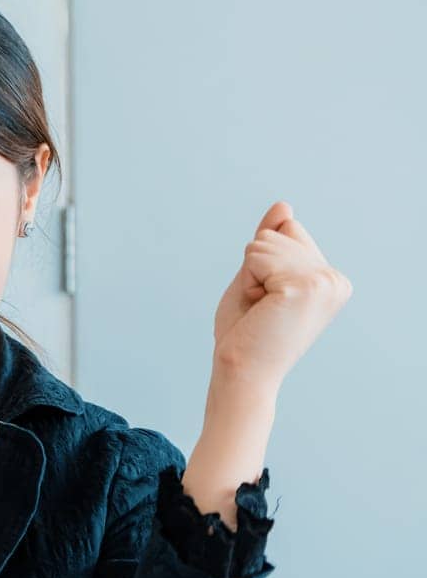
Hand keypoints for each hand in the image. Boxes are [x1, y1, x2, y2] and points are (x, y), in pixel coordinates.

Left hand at [212, 201, 352, 386]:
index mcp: (332, 278)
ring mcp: (324, 281)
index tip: (268, 301)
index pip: (288, 230)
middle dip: (255, 267)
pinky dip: (247, 280)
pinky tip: (260, 309)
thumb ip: (271, 242)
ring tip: (260, 310)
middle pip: (277, 232)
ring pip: (265, 241)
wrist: (241, 373)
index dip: (262, 263)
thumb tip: (284, 205)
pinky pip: (256, 254)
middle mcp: (336, 279)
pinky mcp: (304, 286)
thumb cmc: (245, 333)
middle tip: (261, 308)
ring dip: (249, 275)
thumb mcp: (256, 277)